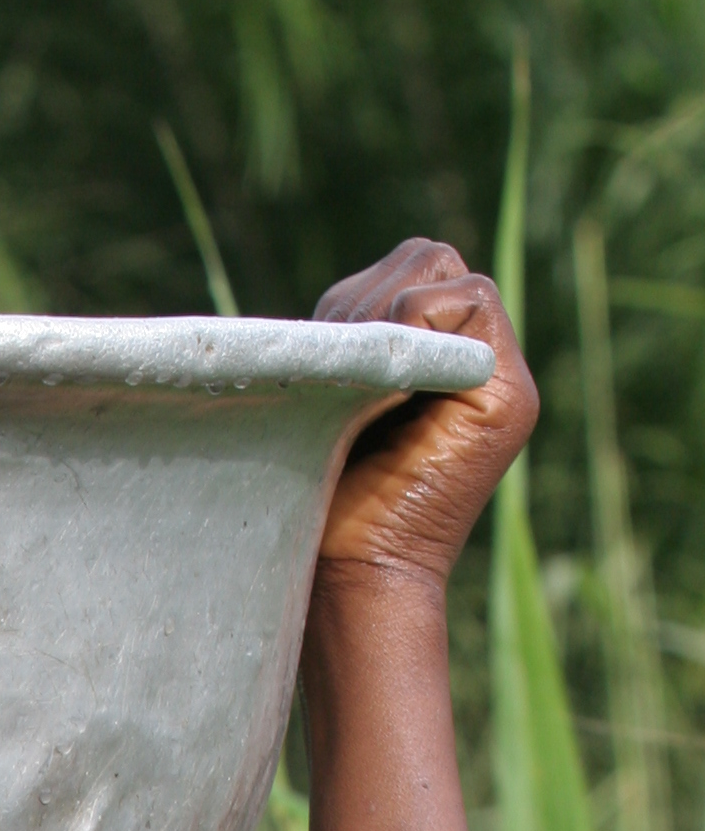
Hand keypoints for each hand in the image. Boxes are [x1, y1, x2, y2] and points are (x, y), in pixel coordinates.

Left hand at [312, 239, 537, 584]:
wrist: (348, 573)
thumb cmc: (320, 499)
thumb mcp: (327, 398)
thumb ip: (350, 342)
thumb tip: (340, 305)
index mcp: (427, 357)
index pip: (403, 268)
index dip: (358, 294)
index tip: (324, 355)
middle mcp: (469, 360)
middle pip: (425, 257)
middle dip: (367, 297)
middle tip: (336, 363)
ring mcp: (498, 375)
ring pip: (442, 270)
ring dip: (382, 312)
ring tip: (354, 382)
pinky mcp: (510, 396)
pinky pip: (470, 301)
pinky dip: (415, 324)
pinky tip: (383, 385)